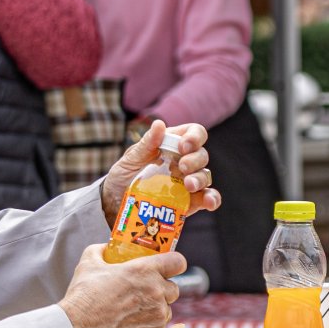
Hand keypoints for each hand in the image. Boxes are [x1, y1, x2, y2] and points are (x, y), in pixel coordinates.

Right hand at [58, 245, 185, 327]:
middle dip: (161, 290)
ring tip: (133, 314)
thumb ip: (101, 250)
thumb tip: (105, 248)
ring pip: (166, 310)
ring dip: (155, 311)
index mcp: (145, 270)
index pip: (178, 262)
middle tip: (143, 294)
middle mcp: (157, 292)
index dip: (174, 264)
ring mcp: (159, 315)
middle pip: (173, 288)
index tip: (168, 268)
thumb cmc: (83, 297)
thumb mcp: (88, 263)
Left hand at [100, 118, 219, 225]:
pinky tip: (208, 202)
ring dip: (200, 179)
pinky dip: (212, 199)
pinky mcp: (190, 202)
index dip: (194, 137)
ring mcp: (188, 182)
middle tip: (182, 167)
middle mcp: (184, 162)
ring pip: (205, 176)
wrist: (116, 203)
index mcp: (172, 145)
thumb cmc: (124, 176)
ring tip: (188, 185)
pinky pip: (207, 199)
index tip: (183, 146)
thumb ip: (146, 144)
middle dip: (195, 160)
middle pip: (202, 155)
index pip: (193, 133)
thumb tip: (159, 124)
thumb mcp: (130, 158)